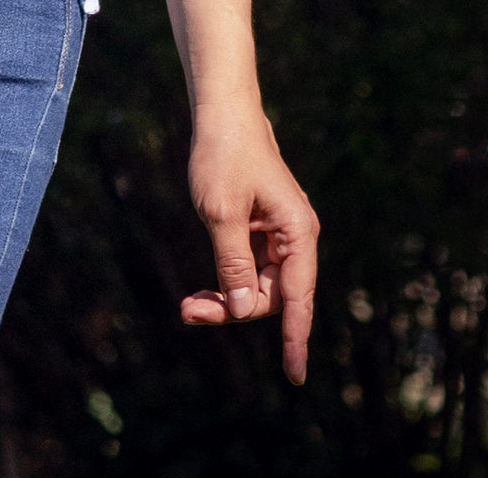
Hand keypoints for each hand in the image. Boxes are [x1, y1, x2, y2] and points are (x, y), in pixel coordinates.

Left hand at [181, 109, 318, 383]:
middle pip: (271, 296)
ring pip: (256, 286)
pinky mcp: (260, 231)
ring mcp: (278, 236)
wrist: (222, 112)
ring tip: (188, 307)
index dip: (294, 339)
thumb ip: (233, 264)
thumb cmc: (224, 154)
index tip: (295, 375)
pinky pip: (247, 270)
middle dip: (233, 309)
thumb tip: (242, 311)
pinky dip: (225, 281)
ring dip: (225, 299)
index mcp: (298, 233)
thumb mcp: (222, 212)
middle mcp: (295, 238)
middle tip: (189, 311)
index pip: (298, 299)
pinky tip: (202, 294)